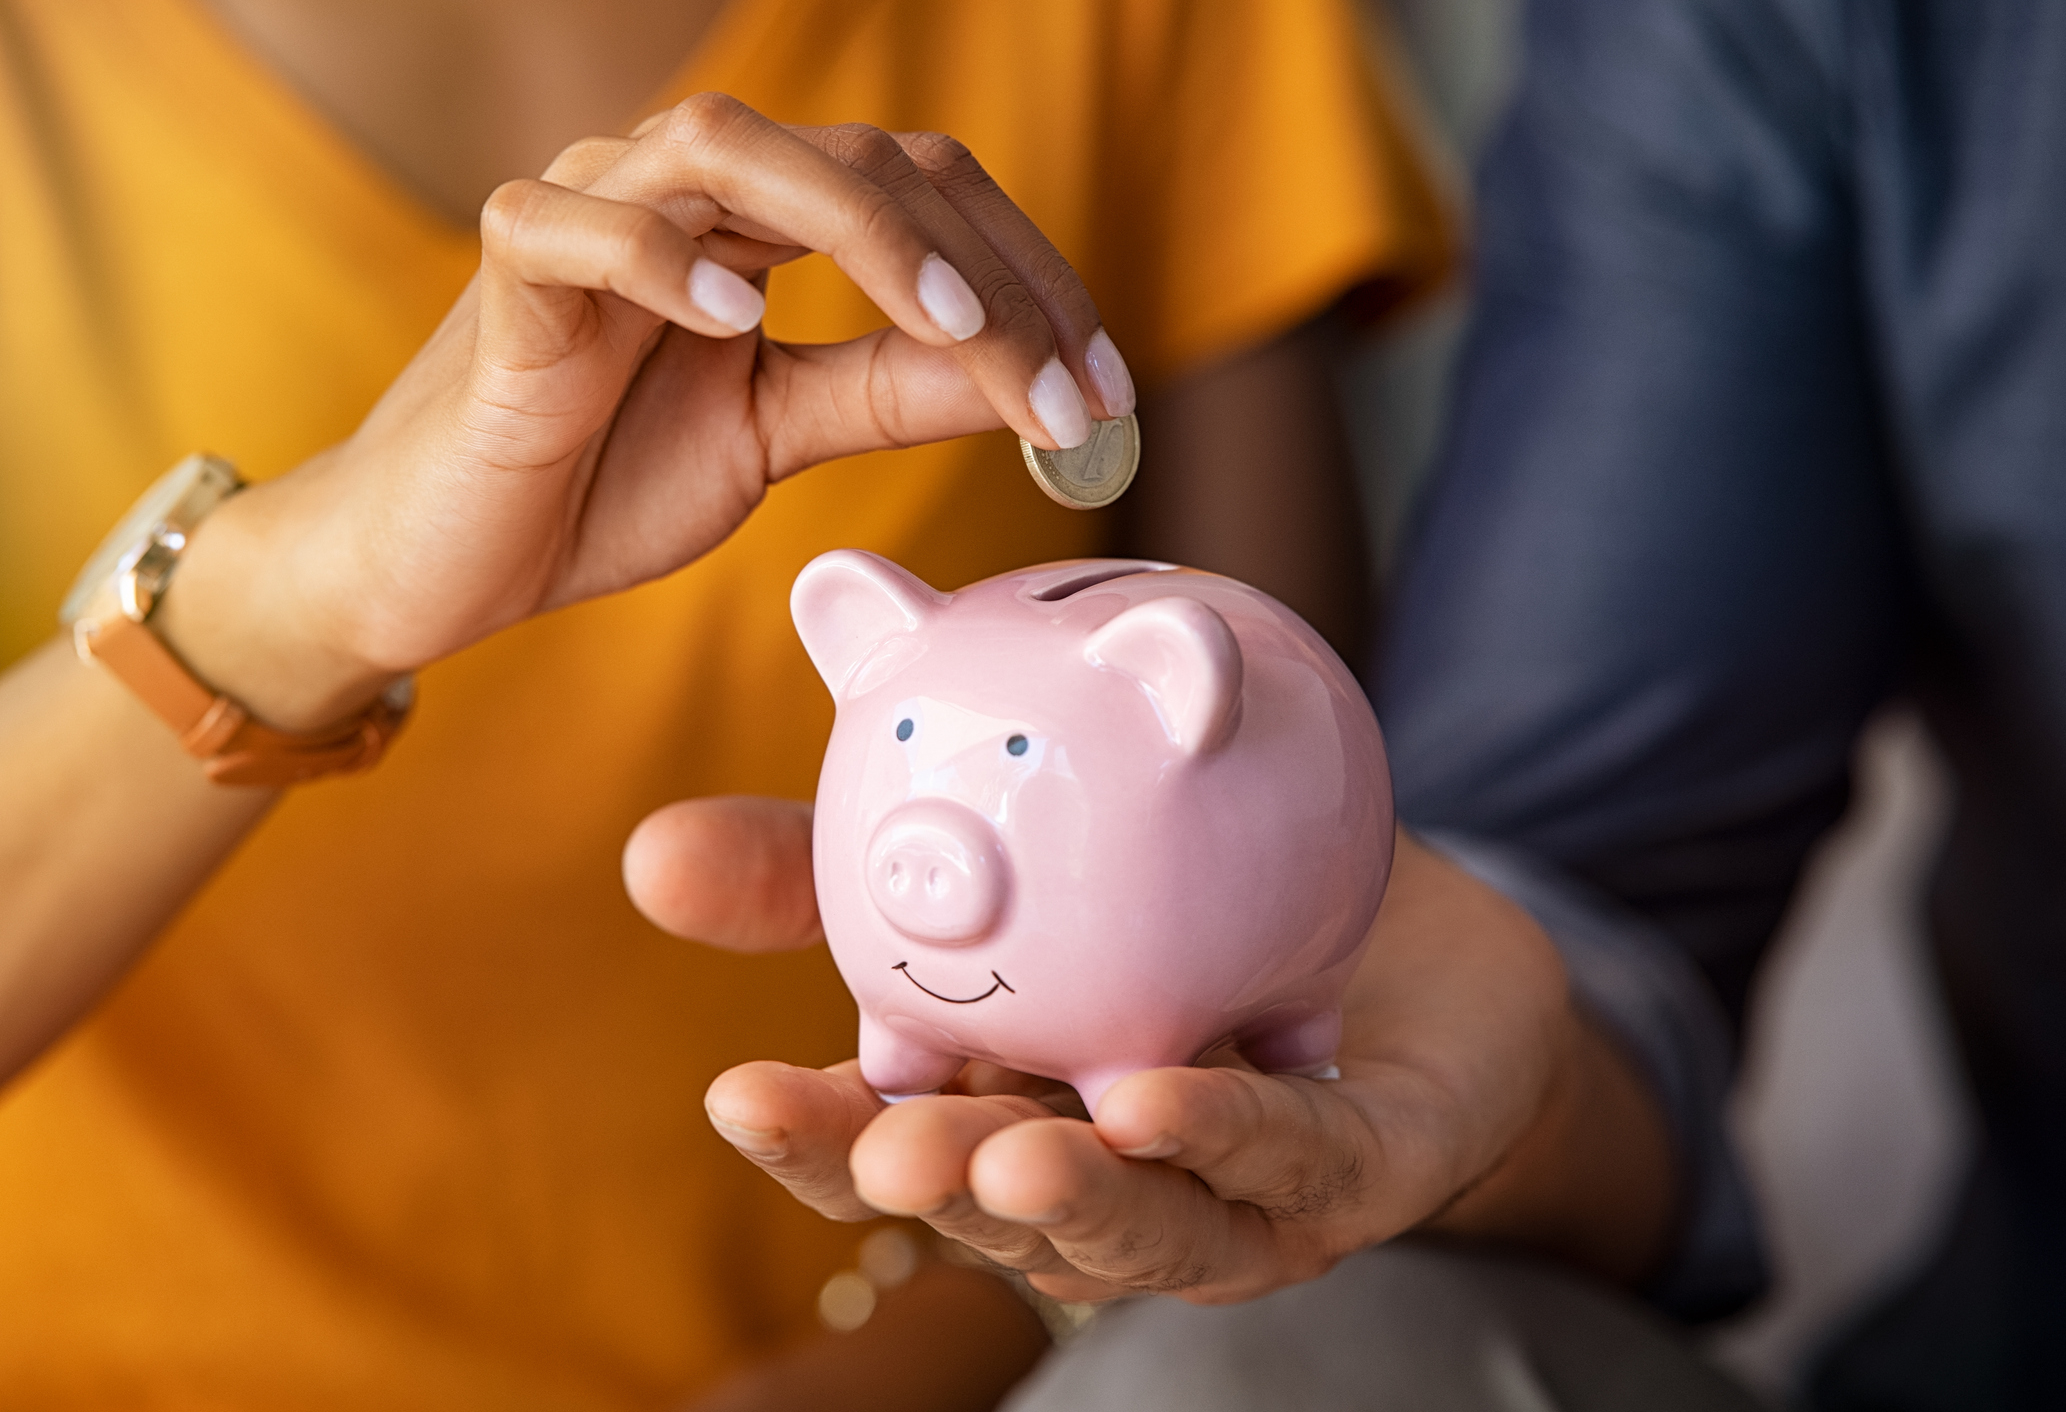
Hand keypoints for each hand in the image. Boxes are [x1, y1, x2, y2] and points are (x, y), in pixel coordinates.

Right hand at [159, 96, 1135, 727]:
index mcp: (760, 221)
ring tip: (954, 332)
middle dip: (986, 274)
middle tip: (1066, 392)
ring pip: (731, 147)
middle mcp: (685, 188)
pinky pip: (573, 226)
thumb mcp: (775, 436)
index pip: (925, 195)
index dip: (1029, 280)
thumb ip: (886, 395)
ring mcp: (589, 211)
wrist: (447, 557)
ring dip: (865, 232)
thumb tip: (1022, 381)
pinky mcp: (506, 275)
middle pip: (865, 161)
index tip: (1106, 397)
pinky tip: (735, 322)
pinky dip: (656, 258)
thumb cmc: (601, 480)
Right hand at [628, 802, 1676, 1305]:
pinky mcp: (1351, 1175)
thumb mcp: (1001, 863)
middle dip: (932, 1190)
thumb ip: (839, 867)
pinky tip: (1164, 1098)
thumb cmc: (1182, 911)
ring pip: (1141, 1225)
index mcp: (1000, 1112)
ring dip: (1072, 1202)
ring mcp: (1226, 1198)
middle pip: (994, 1208)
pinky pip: (1290, 1162)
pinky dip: (1229, 1136)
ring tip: (1007, 1159)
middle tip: (883, 1148)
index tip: (737, 1092)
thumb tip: (648, 852)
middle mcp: (1099, 1180)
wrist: (1404, 923)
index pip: (888, 1146)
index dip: (816, 1137)